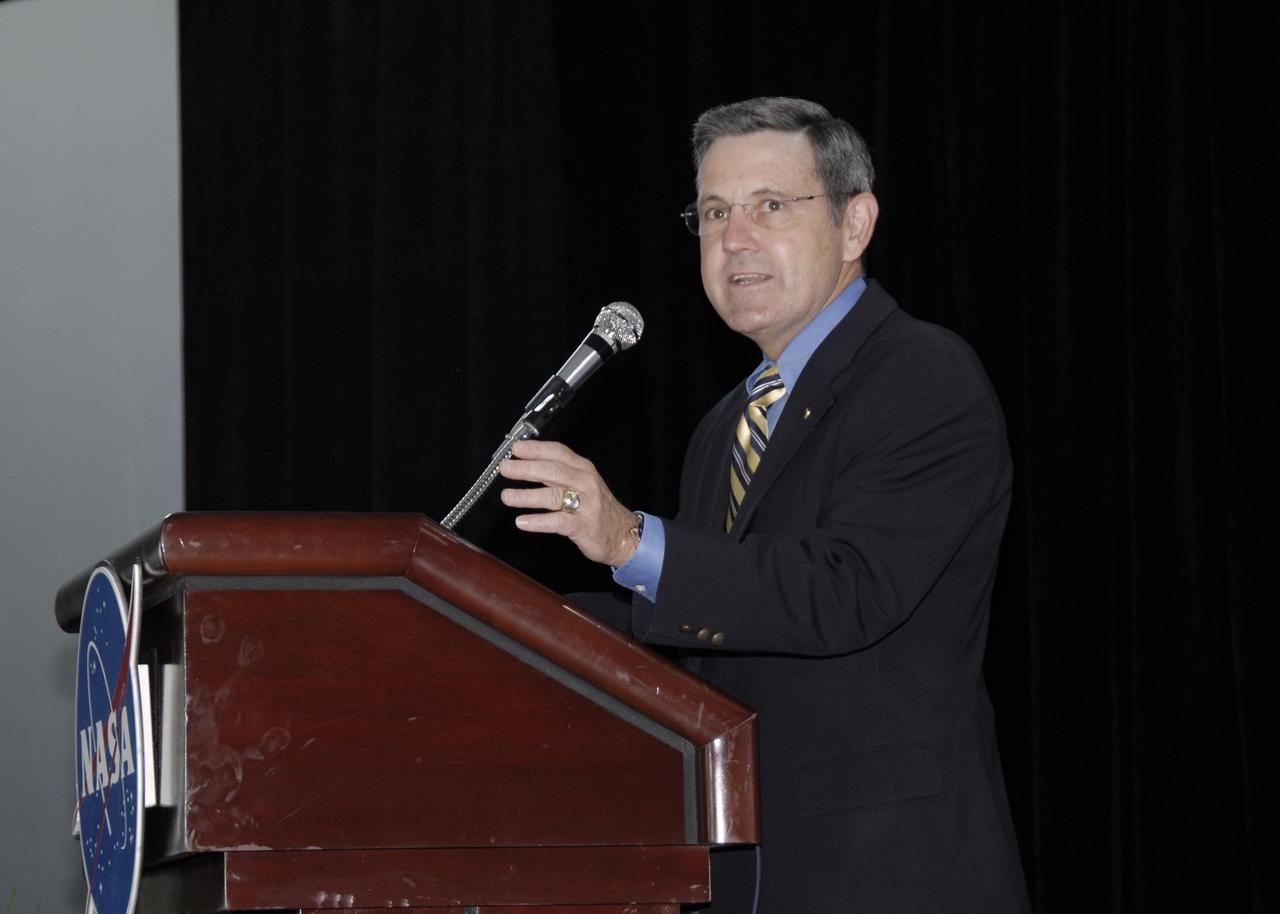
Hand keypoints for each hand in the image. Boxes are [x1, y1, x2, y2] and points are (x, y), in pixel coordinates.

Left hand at [498, 439, 638, 567]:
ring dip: (527, 496)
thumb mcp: (583, 483)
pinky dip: (538, 522)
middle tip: (506, 469)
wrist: (624, 534)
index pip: (558, 453)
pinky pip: (558, 522)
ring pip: (553, 496)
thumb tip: (526, 465)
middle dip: (527, 469)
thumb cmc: (598, 508)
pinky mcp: (584, 526)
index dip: (536, 449)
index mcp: (583, 469)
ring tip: (507, 496)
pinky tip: (522, 522)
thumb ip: (558, 474)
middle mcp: (585, 483)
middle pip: (553, 471)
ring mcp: (586, 505)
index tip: (516, 449)